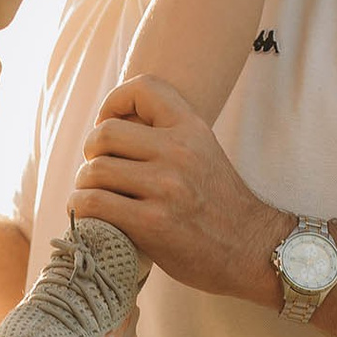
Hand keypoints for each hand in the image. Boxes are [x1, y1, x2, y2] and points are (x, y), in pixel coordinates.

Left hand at [70, 75, 289, 306]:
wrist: (253, 249)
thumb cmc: (219, 205)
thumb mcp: (203, 152)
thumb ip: (166, 136)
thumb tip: (109, 129)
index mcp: (191, 128)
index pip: (143, 87)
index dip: (114, 101)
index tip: (110, 125)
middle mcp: (179, 151)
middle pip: (104, 133)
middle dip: (91, 153)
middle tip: (100, 172)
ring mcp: (166, 187)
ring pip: (94, 171)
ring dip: (84, 187)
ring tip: (96, 198)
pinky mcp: (153, 223)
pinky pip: (94, 204)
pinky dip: (84, 210)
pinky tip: (94, 217)